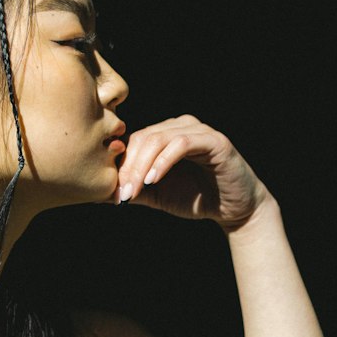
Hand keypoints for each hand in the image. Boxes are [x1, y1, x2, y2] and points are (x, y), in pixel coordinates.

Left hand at [110, 114, 269, 226]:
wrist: (235, 209)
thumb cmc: (196, 199)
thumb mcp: (158, 195)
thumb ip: (134, 189)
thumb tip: (102, 192)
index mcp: (165, 135)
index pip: (133, 142)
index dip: (120, 166)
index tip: (112, 194)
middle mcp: (179, 126)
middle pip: (142, 138)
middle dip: (128, 168)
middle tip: (121, 194)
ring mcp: (197, 130)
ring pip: (158, 139)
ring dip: (142, 167)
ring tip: (134, 190)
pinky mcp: (213, 140)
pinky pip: (181, 144)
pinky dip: (163, 161)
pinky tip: (154, 180)